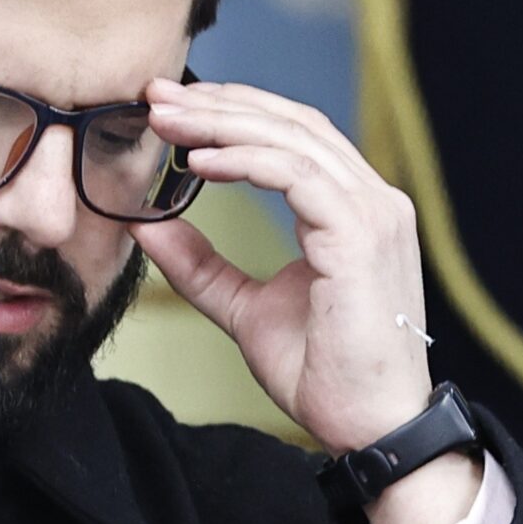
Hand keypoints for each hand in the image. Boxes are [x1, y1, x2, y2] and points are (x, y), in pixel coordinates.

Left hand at [132, 78, 433, 456]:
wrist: (369, 428)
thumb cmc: (324, 372)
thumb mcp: (246, 308)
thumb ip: (202, 264)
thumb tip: (149, 225)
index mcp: (353, 208)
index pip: (293, 134)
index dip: (233, 112)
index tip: (172, 107)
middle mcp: (372, 199)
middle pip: (290, 123)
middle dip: (219, 104)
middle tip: (156, 95)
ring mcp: (373, 212)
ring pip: (292, 138)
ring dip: (223, 123)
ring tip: (166, 119)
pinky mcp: (361, 234)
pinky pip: (298, 174)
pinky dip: (246, 159)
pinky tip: (201, 161)